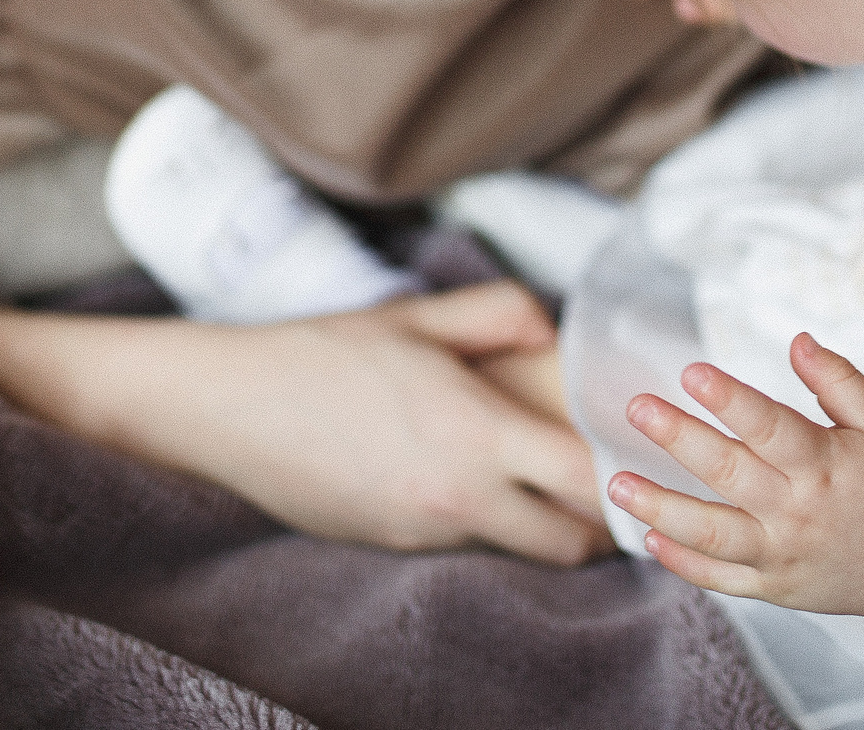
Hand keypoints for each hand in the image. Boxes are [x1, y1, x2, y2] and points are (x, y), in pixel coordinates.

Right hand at [0, 283, 611, 564]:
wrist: (228, 409)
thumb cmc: (323, 353)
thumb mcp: (417, 317)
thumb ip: (498, 314)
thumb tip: (553, 331)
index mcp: (475, 431)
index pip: (586, 480)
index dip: (623, 473)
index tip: (635, 454)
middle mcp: (458, 495)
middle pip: (569, 542)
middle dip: (596, 521)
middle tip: (601, 481)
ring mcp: (425, 531)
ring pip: (519, 549)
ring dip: (541, 525)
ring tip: (539, 478)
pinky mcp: (394, 547)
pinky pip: (465, 545)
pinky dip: (484, 522)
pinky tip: (463, 480)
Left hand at [607, 334, 863, 616]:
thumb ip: (839, 382)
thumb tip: (797, 340)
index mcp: (828, 465)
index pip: (771, 427)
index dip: (730, 399)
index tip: (692, 372)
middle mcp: (800, 512)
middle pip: (730, 474)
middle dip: (679, 439)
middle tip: (638, 408)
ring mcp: (784, 556)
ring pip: (713, 534)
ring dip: (661, 508)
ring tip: (616, 484)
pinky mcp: (776, 588)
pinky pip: (722, 579)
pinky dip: (684, 563)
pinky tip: (648, 537)